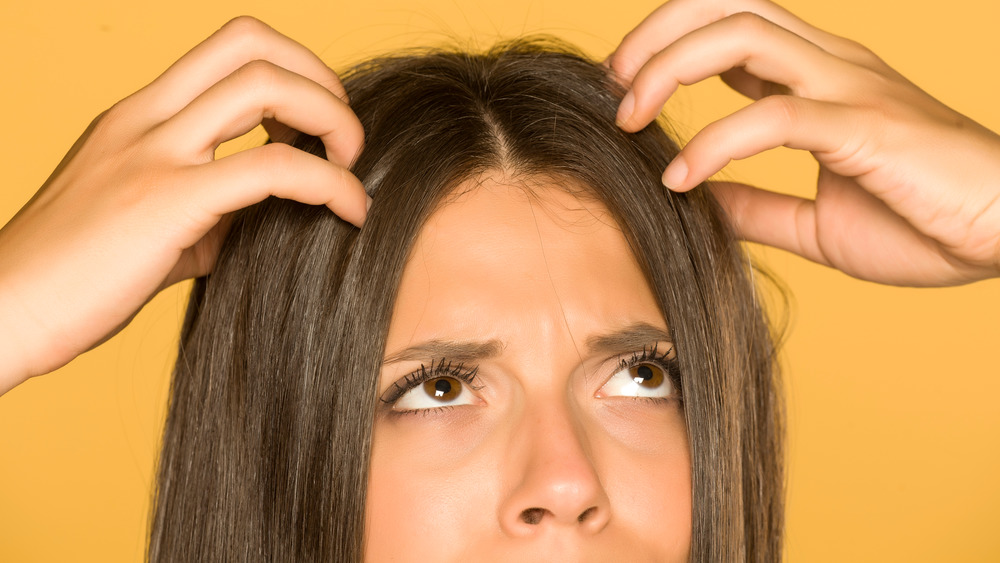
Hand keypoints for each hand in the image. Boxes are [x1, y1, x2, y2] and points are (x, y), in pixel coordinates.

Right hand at [0, 16, 367, 393]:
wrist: (3, 315)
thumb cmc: (73, 279)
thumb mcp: (146, 222)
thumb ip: (209, 206)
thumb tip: (269, 214)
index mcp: (138, 117)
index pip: (229, 51)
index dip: (292, 73)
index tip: (316, 126)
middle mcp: (144, 119)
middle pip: (251, 44)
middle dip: (319, 79)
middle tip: (344, 138)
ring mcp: (153, 154)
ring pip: (265, 86)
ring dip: (332, 118)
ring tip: (352, 168)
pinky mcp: (166, 202)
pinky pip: (271, 167)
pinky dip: (329, 183)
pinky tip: (351, 213)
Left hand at [607, 0, 999, 286]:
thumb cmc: (924, 221)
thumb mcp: (815, 221)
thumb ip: (757, 207)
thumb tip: (697, 203)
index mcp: (820, 77)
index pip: (732, 23)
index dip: (669, 42)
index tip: (626, 88)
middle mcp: (832, 64)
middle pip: (728, 5)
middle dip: (656, 34)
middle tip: (614, 86)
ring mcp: (849, 87)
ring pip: (743, 35)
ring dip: (669, 69)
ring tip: (629, 120)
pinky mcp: (864, 126)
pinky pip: (774, 116)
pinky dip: (714, 143)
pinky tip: (680, 180)